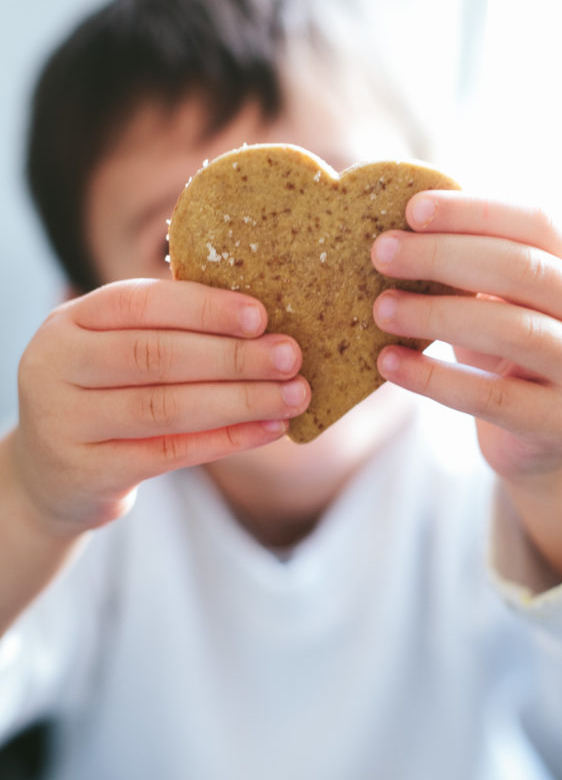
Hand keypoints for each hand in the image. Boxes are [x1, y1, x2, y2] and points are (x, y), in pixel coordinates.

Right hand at [9, 279, 308, 534]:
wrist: (48, 474)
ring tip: (294, 395)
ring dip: (240, 400)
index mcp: (70, 322)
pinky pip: (169, 453)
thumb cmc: (104, 395)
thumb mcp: (115, 350)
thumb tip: (264, 319)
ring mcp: (65, 422)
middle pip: (156, 357)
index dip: (203, 308)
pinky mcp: (87, 472)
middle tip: (290, 356)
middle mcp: (57, 366)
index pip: (140, 304)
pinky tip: (269, 429)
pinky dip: (227, 440)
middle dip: (233, 356)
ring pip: (166, 408)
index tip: (260, 315)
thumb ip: (167, 331)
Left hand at [371, 192, 561, 483]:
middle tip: (381, 253)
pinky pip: (490, 396)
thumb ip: (474, 263)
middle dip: (443, 256)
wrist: (557, 436)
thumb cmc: (515, 350)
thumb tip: (397, 228)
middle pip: (521, 269)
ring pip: (510, 331)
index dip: (474, 211)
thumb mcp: (508, 299)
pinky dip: (433, 378)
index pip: (536, 221)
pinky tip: (388, 363)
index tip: (412, 208)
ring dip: (436, 315)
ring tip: (381, 309)